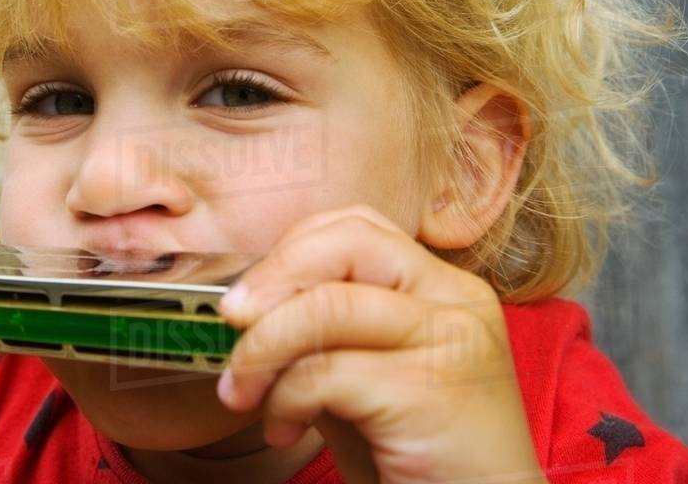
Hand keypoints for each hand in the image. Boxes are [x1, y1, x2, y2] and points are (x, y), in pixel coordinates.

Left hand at [214, 204, 547, 482]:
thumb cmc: (419, 462)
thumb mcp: (364, 382)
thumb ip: (325, 337)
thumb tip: (246, 310)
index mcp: (444, 288)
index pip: (358, 228)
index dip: (290, 252)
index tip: (248, 300)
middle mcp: (457, 300)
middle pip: (348, 241)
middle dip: (272, 278)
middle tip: (230, 324)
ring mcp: (452, 340)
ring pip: (329, 304)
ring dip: (263, 348)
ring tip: (242, 392)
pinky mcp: (432, 390)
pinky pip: (327, 371)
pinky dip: (284, 398)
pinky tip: (283, 431)